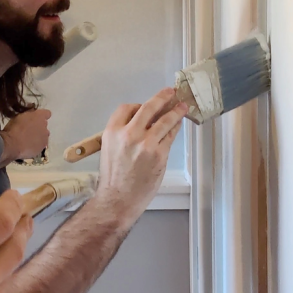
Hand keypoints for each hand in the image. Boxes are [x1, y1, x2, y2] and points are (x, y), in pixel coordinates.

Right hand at [0, 109, 51, 163]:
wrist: (12, 144)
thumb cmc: (13, 128)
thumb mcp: (18, 116)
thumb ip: (28, 114)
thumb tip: (31, 112)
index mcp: (40, 116)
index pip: (47, 113)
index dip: (41, 116)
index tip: (36, 118)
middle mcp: (45, 126)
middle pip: (44, 125)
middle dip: (38, 127)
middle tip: (28, 130)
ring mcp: (45, 138)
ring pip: (44, 135)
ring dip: (38, 136)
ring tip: (28, 140)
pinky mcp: (42, 147)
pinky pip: (41, 145)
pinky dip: (36, 145)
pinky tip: (28, 146)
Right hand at [95, 89, 187, 227]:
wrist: (118, 199)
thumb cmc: (113, 178)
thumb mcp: (109, 150)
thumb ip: (123, 135)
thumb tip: (142, 124)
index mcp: (112, 132)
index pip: (126, 108)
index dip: (137, 105)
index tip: (144, 106)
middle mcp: (129, 134)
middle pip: (148, 108)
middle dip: (162, 97)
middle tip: (170, 92)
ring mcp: (146, 144)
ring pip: (164, 120)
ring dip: (175, 111)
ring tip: (182, 106)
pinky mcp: (159, 154)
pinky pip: (170, 136)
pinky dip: (175, 128)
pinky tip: (178, 125)